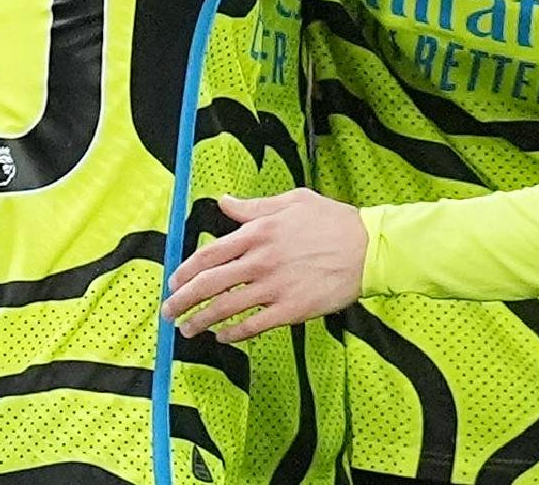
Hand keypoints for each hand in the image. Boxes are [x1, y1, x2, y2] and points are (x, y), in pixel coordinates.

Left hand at [161, 189, 364, 342]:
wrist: (370, 248)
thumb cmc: (333, 221)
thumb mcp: (292, 201)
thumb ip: (254, 206)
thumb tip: (223, 202)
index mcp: (258, 232)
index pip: (208, 255)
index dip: (184, 271)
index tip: (173, 282)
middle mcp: (260, 261)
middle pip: (208, 285)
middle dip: (181, 301)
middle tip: (168, 312)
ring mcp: (274, 287)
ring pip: (225, 308)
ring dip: (201, 321)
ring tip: (188, 331)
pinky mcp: (291, 309)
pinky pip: (253, 326)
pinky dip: (233, 334)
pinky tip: (223, 337)